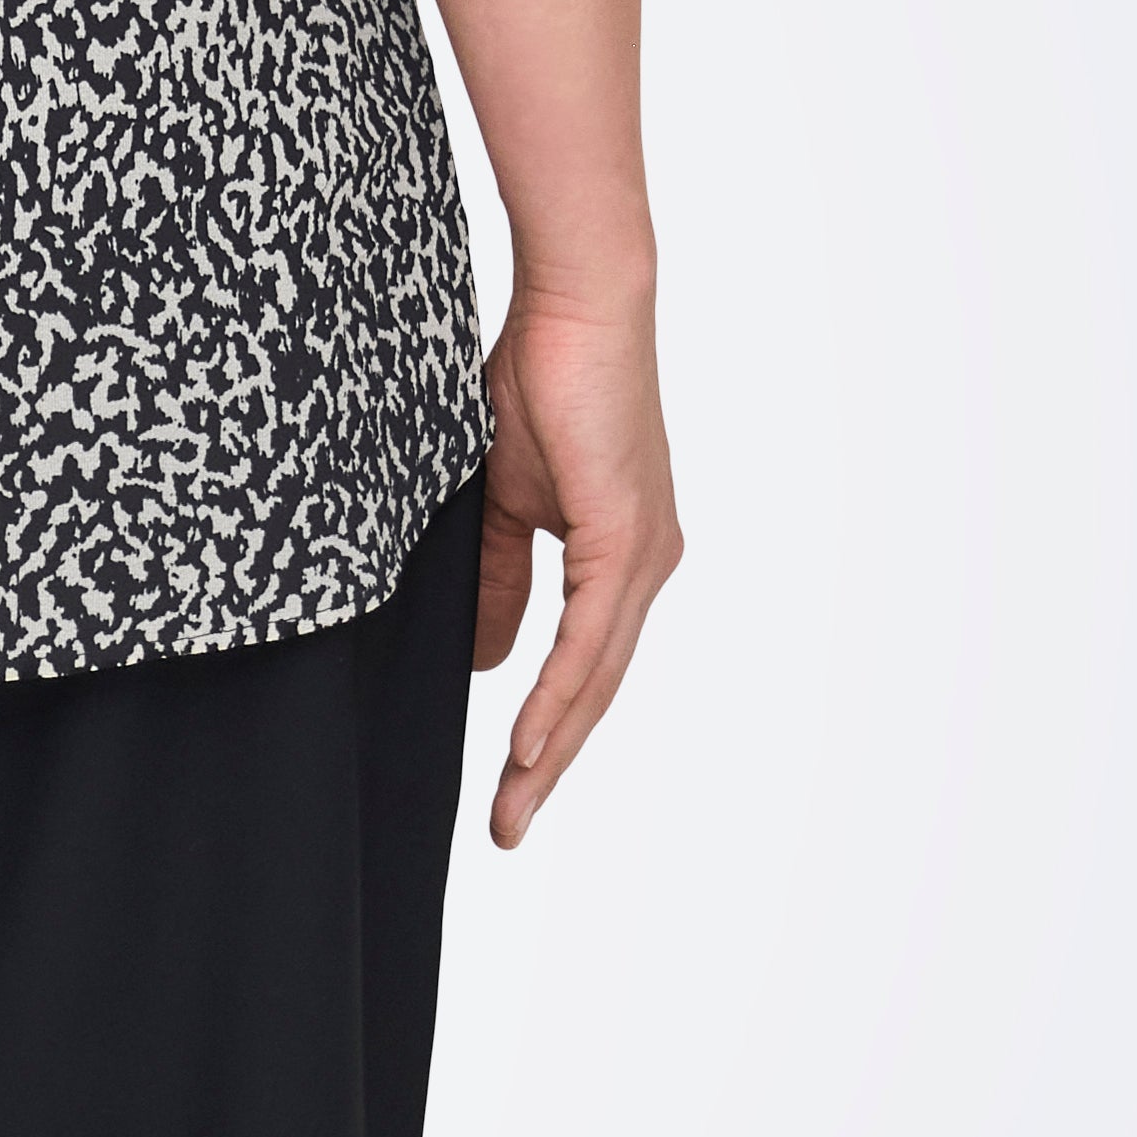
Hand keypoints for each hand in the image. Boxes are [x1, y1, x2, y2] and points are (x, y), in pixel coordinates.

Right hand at [474, 290, 681, 849]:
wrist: (572, 308)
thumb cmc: (536, 381)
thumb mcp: (499, 504)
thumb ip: (496, 581)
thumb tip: (491, 661)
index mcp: (617, 557)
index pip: (582, 668)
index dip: (545, 732)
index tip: (506, 789)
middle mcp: (644, 566)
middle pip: (595, 690)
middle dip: (549, 766)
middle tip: (506, 828)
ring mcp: (644, 555)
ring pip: (597, 677)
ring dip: (552, 749)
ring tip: (512, 807)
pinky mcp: (628, 537)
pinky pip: (590, 637)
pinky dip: (559, 693)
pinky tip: (532, 742)